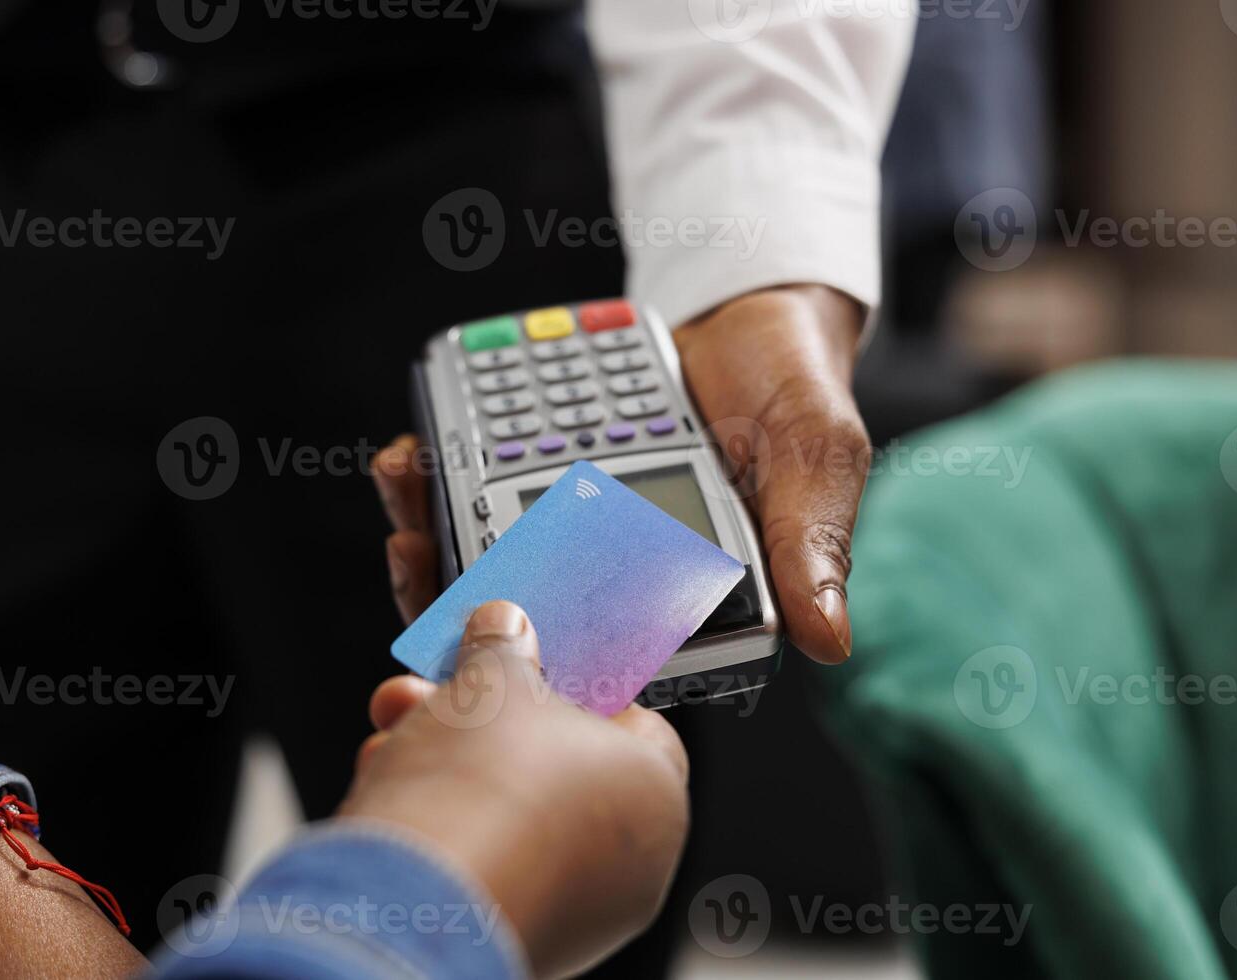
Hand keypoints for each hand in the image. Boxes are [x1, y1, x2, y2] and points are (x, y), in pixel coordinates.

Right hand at [340, 601, 689, 977]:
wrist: (415, 897)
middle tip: (444, 686)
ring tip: (397, 730)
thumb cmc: (485, 792)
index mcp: (655, 794)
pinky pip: (478, 858)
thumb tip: (503, 628)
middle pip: (553, 764)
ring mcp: (573, 910)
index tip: (528, 664)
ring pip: (506, 812)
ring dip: (443, 764)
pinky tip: (390, 790)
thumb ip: (504, 648)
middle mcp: (631, 865)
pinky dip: (437, 823)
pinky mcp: (512, 933)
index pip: (631, 722)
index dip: (574, 684)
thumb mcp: (493, 680)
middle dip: (481, 720)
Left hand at [374, 283, 868, 663]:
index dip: (540, 663)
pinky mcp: (537, 470)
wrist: (745, 313)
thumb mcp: (814, 457)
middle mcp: (617, 566)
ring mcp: (570, 518)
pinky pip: (476, 486)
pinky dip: (437, 475)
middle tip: (413, 556)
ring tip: (408, 486)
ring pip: (486, 554)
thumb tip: (828, 639)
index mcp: (681, 591)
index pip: (607, 650)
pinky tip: (415, 454)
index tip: (485, 644)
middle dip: (454, 596)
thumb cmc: (788, 389)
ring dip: (431, 529)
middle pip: (526, 612)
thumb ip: (811, 540)